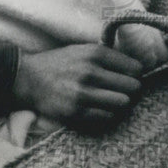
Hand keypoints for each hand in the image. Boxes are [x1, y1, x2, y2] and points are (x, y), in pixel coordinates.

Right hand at [13, 44, 142, 123]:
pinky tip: (101, 108)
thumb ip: (108, 56)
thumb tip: (138, 67)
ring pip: (122, 103)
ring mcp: (83, 94)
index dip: (136, 73)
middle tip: (126, 89)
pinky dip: (108, 113)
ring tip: (114, 99)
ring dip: (121, 102)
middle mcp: (90, 72)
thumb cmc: (61, 63)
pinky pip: (107, 117)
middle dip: (132, 89)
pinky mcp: (75, 113)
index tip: (132, 76)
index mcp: (95, 54)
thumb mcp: (83, 50)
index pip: (135, 68)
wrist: (29, 79)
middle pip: (132, 87)